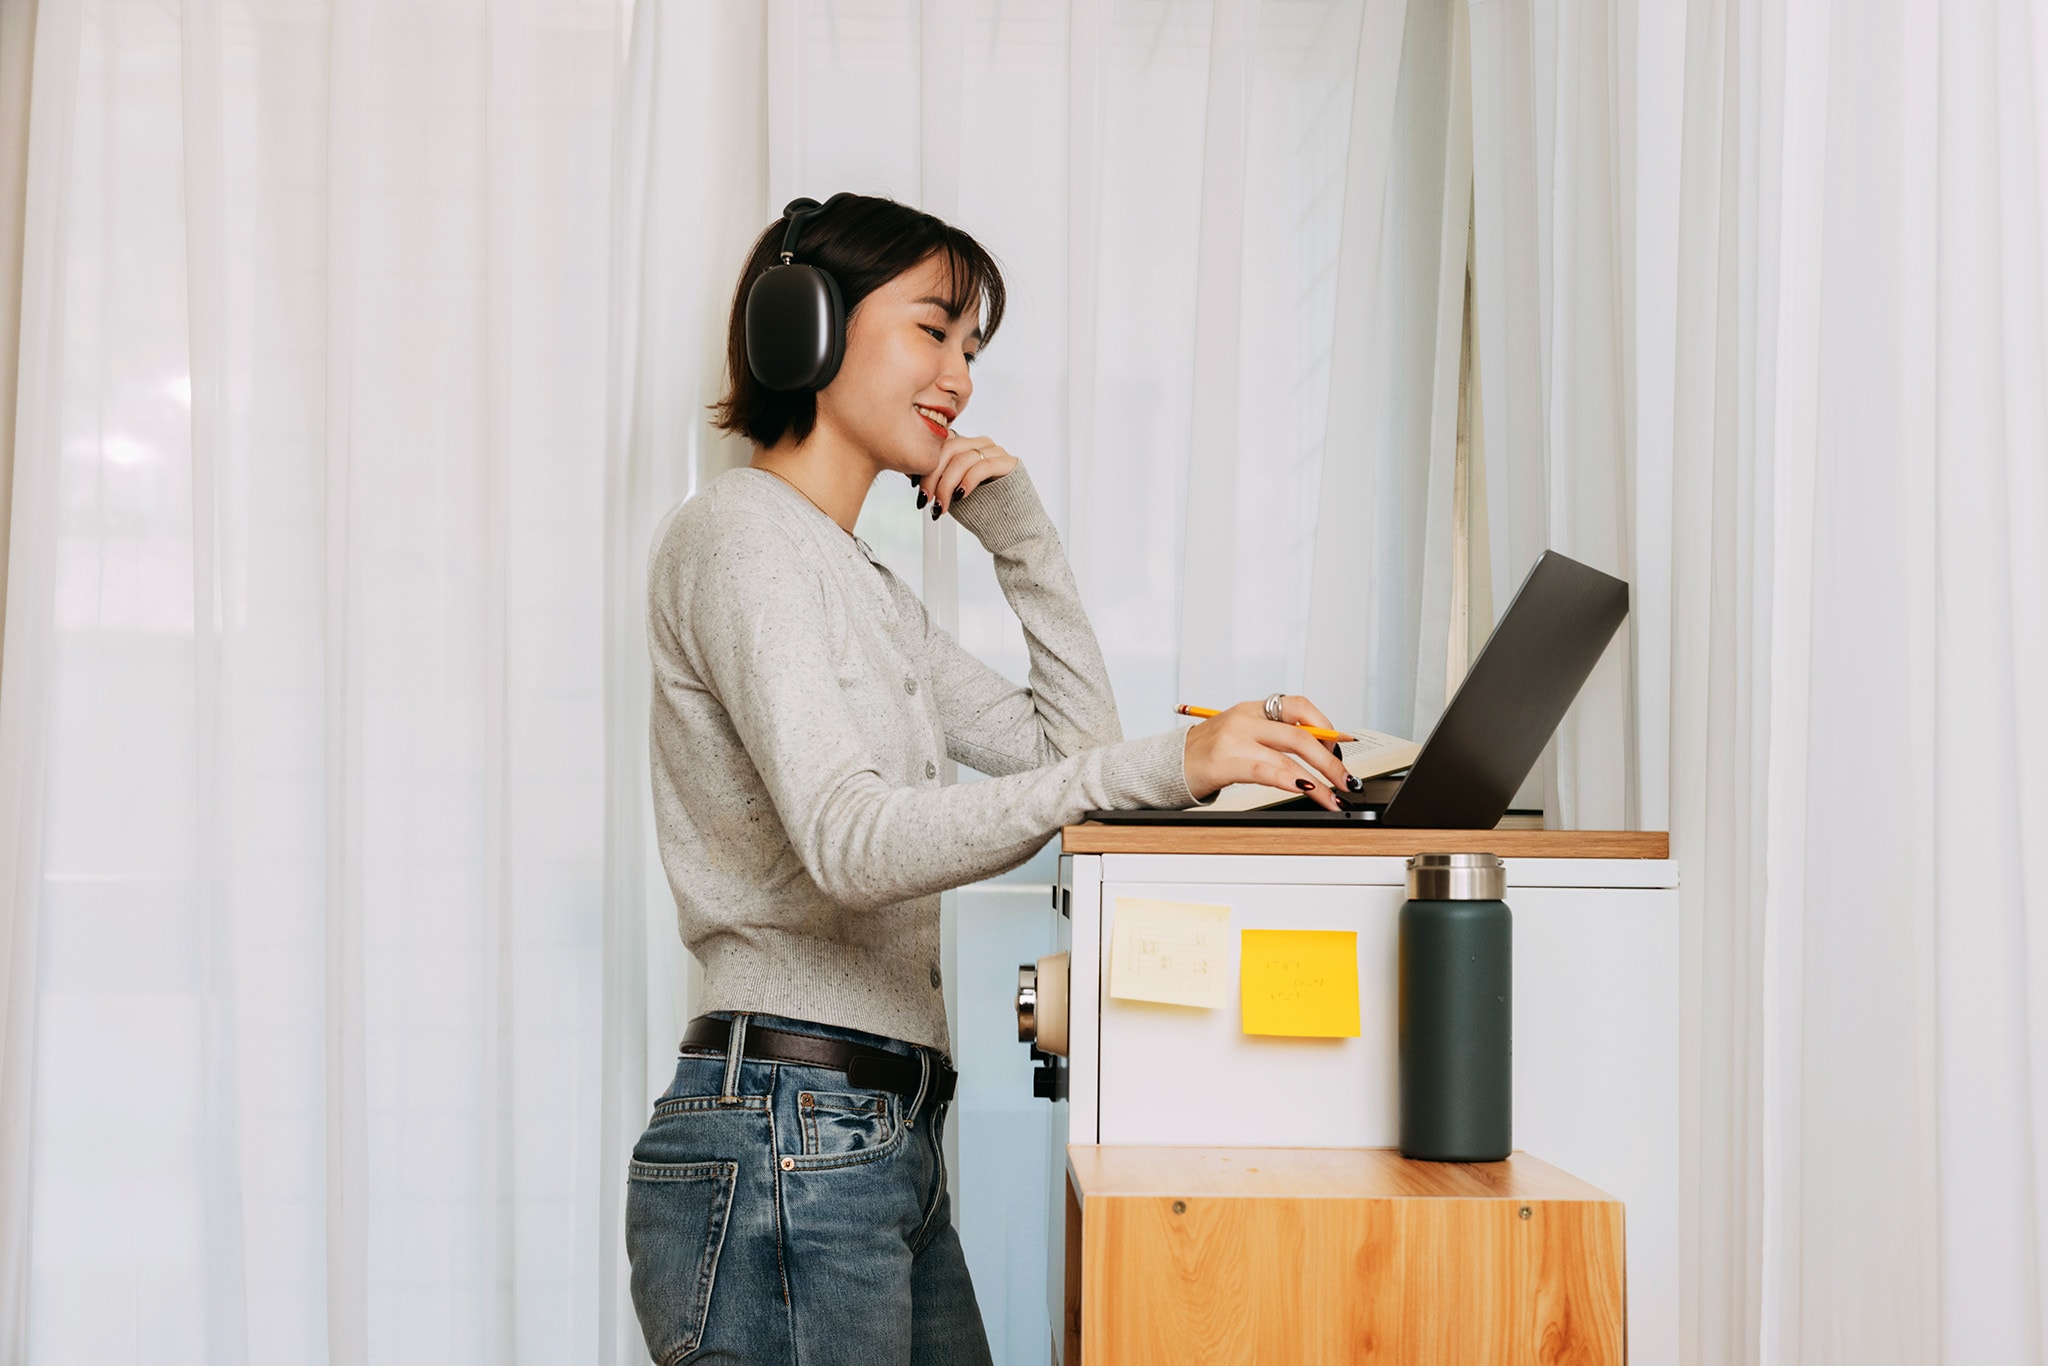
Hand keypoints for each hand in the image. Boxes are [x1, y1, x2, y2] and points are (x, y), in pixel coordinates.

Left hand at [915, 434, 1017, 519]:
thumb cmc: (982, 511)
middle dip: (932, 475)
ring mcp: (997, 452)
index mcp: (968, 447)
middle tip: (925, 498)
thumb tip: (911, 473)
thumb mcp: (952, 493)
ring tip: (941, 505)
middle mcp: (983, 444)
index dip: (925, 464)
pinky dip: (967, 482)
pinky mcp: (1009, 464)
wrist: (1011, 529)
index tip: (915, 486)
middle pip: (950, 449)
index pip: (942, 445)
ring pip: (963, 458)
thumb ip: (938, 480)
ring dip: (946, 484)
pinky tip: (960, 497)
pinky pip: (983, 467)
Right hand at [1181, 695, 1354, 810]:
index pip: (1299, 706)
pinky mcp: (1226, 760)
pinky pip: (1268, 771)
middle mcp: (1246, 717)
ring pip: (1290, 755)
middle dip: (1331, 761)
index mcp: (1252, 708)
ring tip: (1333, 796)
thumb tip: (1319, 753)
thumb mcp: (1242, 735)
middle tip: (1347, 780)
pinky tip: (1308, 791)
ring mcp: (1235, 738)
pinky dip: (1293, 781)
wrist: (1169, 764)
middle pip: (1301, 735)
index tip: (1342, 747)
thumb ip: (1274, 737)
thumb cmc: (1208, 754)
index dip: (1326, 726)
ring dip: (1319, 779)